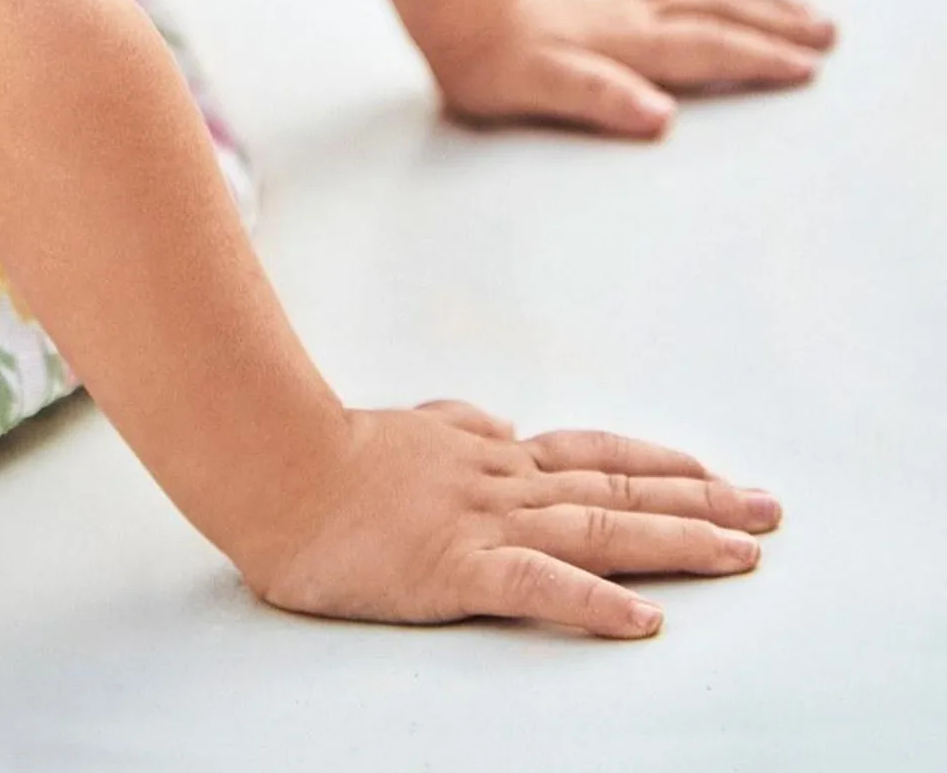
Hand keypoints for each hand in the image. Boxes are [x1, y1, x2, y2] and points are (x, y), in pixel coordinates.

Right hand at [249, 398, 779, 637]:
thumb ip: (457, 425)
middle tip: (771, 510)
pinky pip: (538, 588)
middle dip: (702, 500)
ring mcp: (485, 520)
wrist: (271, 462)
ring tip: (744, 553)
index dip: (656, 462)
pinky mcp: (458, 567)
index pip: (591, 453)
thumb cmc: (323, 452)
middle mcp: (503, 479)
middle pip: (620, 487)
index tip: (710, 469)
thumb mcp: (406, 425)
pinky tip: (644, 620)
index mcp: (489, 453)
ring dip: (679, 540)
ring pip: (601, 527)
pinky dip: (595, 603)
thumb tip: (496, 423)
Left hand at [425, 0, 838, 138]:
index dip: (759, 57)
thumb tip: (660, 116)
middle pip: (714, 9)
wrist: (444, 2)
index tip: (810, 66)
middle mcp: (626, 13)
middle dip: (772, 21)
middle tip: (825, 30)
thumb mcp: (536, 90)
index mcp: (623, 43)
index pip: (706, 47)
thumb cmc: (484, 59)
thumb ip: (599, 99)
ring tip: (788, 5)